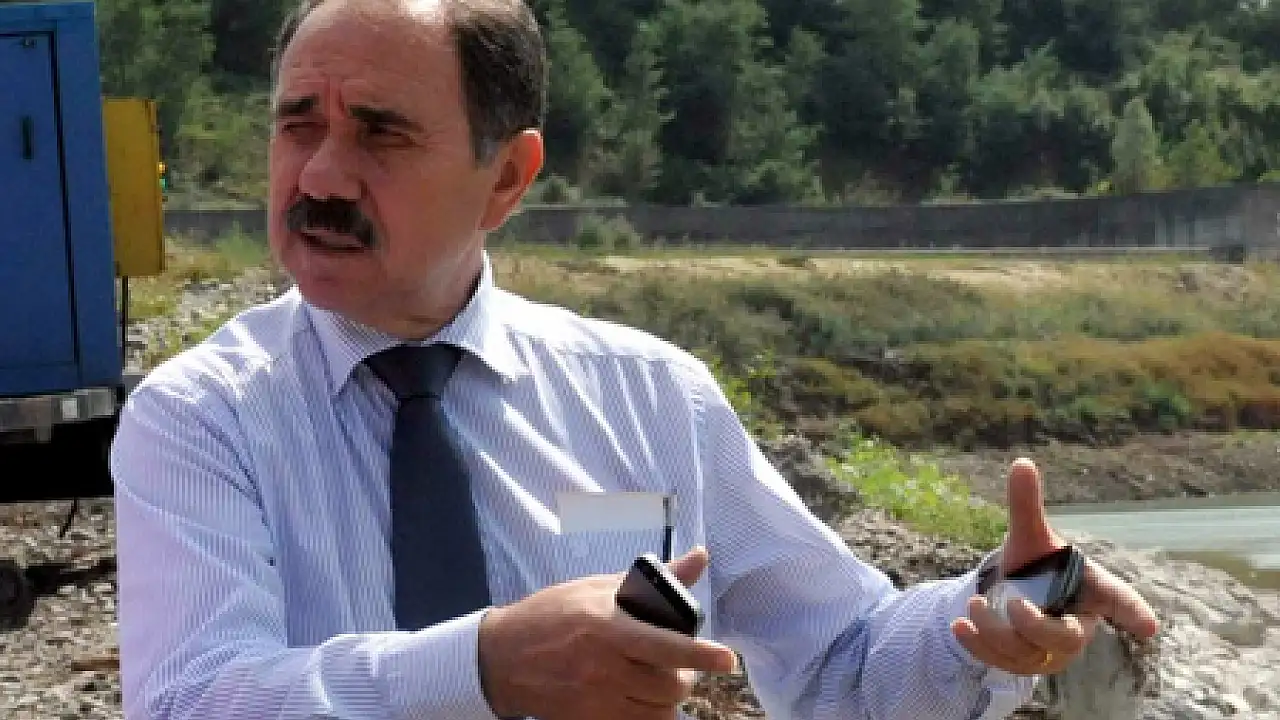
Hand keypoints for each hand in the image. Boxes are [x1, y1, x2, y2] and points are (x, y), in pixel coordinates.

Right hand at [478, 546, 737, 719]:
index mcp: (608, 626)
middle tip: (679, 665)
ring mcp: (595, 698)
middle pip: (669, 685)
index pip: (665, 646)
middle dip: (684, 676)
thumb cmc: (553, 614)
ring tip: (661, 681)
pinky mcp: (588, 719)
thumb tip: (699, 557)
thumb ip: (655, 580)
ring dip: (669, 698)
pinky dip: (650, 715)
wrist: (502, 656)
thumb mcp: (599, 587)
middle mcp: (603, 666)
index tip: (726, 659)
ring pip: (657, 710)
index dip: (700, 654)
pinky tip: (644, 699)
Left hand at [951, 458, 1159, 675]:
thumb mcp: (1031, 534)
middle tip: (1014, 606)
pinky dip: (979, 648)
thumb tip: (1021, 462)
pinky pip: (1003, 664)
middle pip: (1064, 639)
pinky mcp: (1022, 664)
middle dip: (1037, 627)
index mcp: (1092, 595)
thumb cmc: (1038, 564)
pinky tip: (959, 628)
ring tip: (975, 606)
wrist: (1017, 590)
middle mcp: (1076, 629)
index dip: (1132, 613)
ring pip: (1027, 654)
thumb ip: (1026, 505)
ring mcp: (1049, 653)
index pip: (1119, 603)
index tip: (1147, 626)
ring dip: (998, 634)